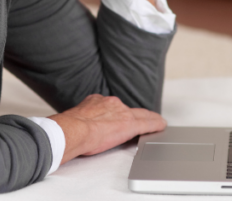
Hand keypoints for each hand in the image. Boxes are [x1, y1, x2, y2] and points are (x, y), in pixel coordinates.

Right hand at [49, 94, 166, 163]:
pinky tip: (162, 126)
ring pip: (140, 115)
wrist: (73, 130)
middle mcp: (111, 103)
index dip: (118, 112)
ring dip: (148, 119)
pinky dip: (155, 124)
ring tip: (157, 122)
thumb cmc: (70, 128)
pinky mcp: (130, 124)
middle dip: (136, 114)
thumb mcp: (75, 117)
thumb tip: (80, 125)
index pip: (112, 106)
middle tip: (146, 118)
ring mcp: (122, 113)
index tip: (120, 115)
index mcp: (97, 101)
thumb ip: (83, 118)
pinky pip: (147, 123)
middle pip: (128, 109)